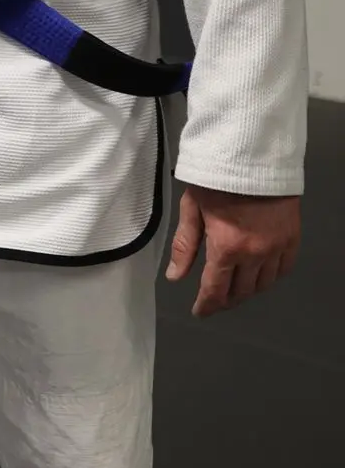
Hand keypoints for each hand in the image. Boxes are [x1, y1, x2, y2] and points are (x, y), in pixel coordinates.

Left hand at [165, 183, 300, 317]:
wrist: (254, 155)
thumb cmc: (217, 178)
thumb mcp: (192, 208)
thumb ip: (185, 245)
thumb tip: (176, 277)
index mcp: (226, 247)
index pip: (215, 290)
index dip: (206, 306)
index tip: (200, 312)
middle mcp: (254, 254)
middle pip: (241, 292)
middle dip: (225, 299)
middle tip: (216, 298)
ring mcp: (276, 248)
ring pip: (263, 285)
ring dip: (248, 290)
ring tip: (236, 286)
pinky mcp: (292, 239)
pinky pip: (283, 270)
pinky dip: (270, 276)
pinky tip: (260, 273)